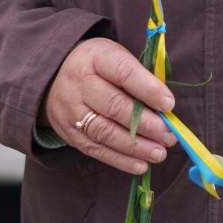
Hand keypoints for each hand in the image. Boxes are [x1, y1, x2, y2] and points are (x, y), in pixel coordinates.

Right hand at [42, 38, 178, 174]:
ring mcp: (71, 111)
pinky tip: (141, 165)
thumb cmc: (97, 67)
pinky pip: (97, 150)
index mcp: (95, 58)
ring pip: (105, 132)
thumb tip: (166, 106)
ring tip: (160, 153)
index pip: (123, 72)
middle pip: (114, 106)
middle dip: (146, 124)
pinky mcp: (69, 134)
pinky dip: (121, 160)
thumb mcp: (114, 56)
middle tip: (169, 136)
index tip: (169, 104)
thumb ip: (139, 76)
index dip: (147, 89)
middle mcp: (79, 84)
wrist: (53, 79)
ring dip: (136, 147)